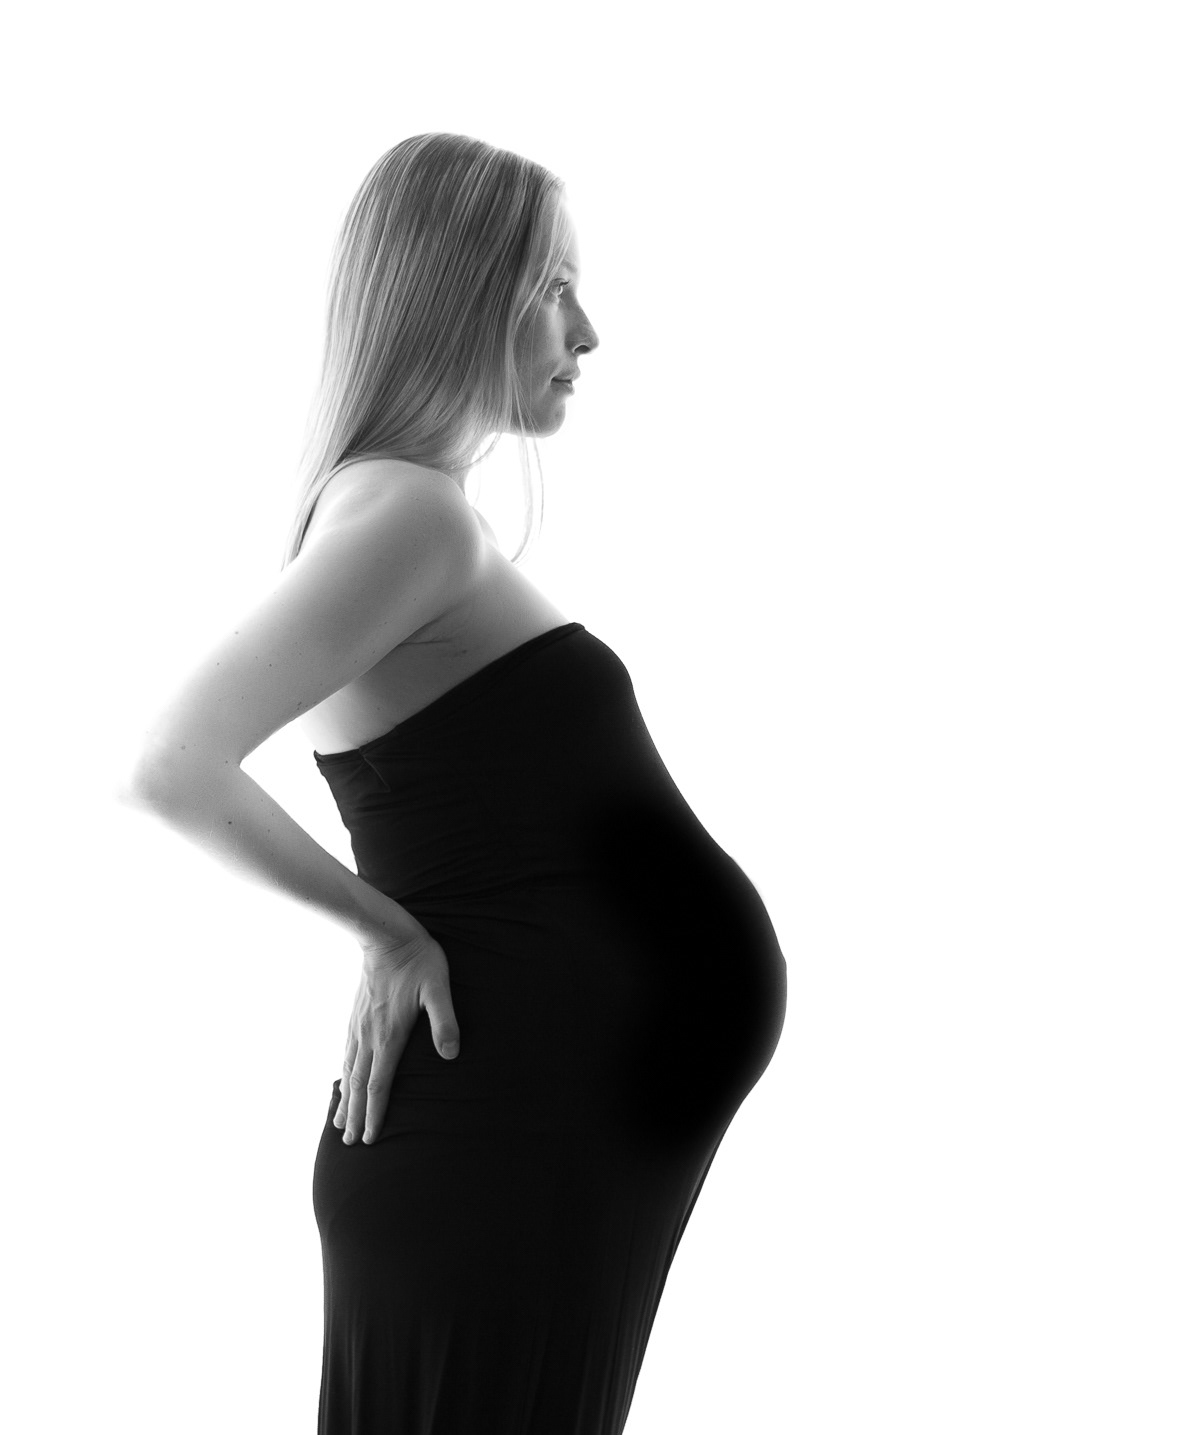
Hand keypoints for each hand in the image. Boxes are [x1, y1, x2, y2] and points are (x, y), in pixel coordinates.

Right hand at [334, 929, 459, 1144]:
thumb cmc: (418, 961)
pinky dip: (342, 1075)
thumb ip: (444, 1020)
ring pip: (349, 1071)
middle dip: (355, 1116)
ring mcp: (359, 1026)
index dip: (375, 1114)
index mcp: (389, 1035)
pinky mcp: (356, 1016)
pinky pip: (346, 1054)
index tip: (369, 1139)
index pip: (379, 1084)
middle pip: (359, 1085)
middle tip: (349, 1144)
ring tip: (339, 1123)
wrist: (386, 936)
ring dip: (345, 1100)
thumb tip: (451, 1054)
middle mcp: (369, 1036)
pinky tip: (342, 1081)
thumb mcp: (438, 987)